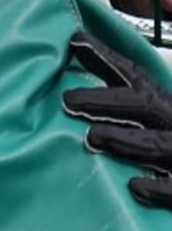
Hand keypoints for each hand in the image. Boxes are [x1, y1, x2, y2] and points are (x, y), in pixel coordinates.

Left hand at [63, 31, 171, 208]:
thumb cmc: (166, 143)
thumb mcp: (152, 120)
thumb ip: (122, 108)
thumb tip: (74, 69)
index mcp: (165, 107)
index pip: (136, 78)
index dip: (108, 59)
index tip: (75, 41)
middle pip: (145, 105)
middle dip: (106, 101)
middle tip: (68, 100)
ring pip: (158, 145)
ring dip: (125, 140)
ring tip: (92, 137)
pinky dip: (158, 188)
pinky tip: (133, 186)